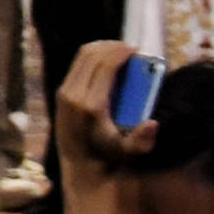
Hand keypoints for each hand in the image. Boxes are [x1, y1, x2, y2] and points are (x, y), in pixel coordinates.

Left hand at [52, 39, 152, 192]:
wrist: (80, 166)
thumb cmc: (109, 157)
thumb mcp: (129, 152)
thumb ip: (143, 141)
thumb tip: (152, 123)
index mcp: (91, 105)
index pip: (104, 66)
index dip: (120, 52)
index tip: (134, 48)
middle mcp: (74, 95)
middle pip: (92, 56)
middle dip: (112, 47)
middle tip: (129, 48)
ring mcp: (64, 93)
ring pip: (82, 57)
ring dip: (101, 49)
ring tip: (118, 50)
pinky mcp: (60, 93)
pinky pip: (76, 65)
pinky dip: (91, 57)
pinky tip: (105, 60)